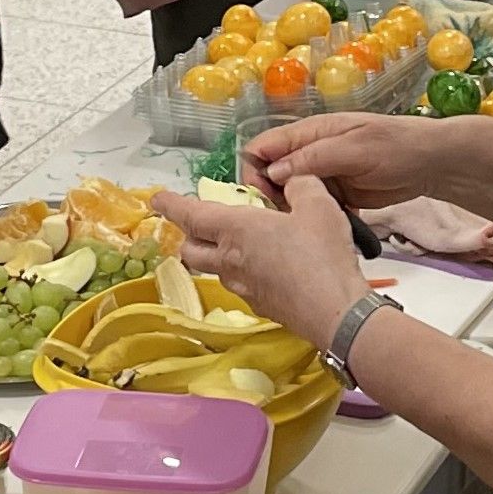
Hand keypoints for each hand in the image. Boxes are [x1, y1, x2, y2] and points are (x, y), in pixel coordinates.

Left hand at [147, 174, 369, 345]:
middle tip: (199, 223)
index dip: (171, 204)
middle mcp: (229, 260)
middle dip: (189, 235)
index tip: (157, 199)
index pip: (190, 214)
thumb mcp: (318, 205)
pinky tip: (267, 268)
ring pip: (214, 269)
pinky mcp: (259, 306)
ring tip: (239, 244)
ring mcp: (242, 287)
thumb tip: (293, 180)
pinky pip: (240, 285)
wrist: (335, 312)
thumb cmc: (322, 254)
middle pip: (191, 250)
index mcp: (235, 229)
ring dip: (216, 255)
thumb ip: (300, 185)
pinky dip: (243, 273)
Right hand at [240, 110, 452, 210]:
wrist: (431, 163)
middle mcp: (310, 153)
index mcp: (310, 133)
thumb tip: (274, 171)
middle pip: (271, 173)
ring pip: (289, 194)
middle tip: (286, 214)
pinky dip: (312, 216)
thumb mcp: (354, 148)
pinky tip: (321, 227)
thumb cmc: (395, 146)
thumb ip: (314, 157)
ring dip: (292, 209)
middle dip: (271, 195)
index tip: (262, 196)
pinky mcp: (336, 195)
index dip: (255, 170)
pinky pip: (312, 206)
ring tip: (306, 222)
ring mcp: (323, 175)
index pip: (263, 147)